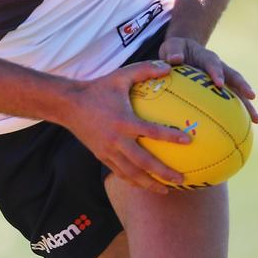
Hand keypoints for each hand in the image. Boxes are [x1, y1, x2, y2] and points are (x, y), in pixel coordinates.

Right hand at [66, 60, 194, 194]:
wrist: (68, 105)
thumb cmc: (98, 88)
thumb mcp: (120, 76)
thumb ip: (144, 70)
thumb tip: (168, 66)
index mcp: (124, 121)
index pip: (152, 131)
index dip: (171, 137)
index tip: (189, 141)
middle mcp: (117, 140)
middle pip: (144, 162)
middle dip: (163, 173)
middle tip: (181, 179)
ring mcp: (108, 151)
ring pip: (131, 173)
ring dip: (149, 184)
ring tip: (166, 190)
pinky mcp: (101, 156)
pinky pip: (120, 172)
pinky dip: (133, 180)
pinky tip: (144, 184)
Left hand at [157, 35, 257, 123]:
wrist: (183, 52)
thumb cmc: (175, 50)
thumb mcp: (171, 47)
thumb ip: (173, 52)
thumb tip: (175, 59)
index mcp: (206, 57)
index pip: (212, 63)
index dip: (216, 72)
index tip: (219, 83)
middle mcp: (219, 68)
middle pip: (234, 77)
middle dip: (243, 87)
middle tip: (252, 97)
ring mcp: (222, 79)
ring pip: (237, 92)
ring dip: (247, 105)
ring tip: (256, 120)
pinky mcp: (221, 90)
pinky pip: (230, 102)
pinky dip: (236, 115)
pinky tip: (240, 131)